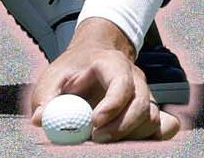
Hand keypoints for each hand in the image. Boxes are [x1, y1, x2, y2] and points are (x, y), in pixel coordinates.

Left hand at [28, 30, 180, 143]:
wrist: (92, 60)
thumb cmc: (72, 70)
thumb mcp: (54, 75)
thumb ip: (45, 96)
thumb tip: (40, 120)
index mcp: (113, 64)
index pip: (122, 83)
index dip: (112, 106)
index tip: (95, 124)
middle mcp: (135, 78)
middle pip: (142, 104)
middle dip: (122, 127)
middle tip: (98, 140)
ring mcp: (145, 95)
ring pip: (152, 118)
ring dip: (132, 134)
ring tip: (105, 140)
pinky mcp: (149, 112)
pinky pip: (164, 126)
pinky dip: (158, 137)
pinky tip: (138, 143)